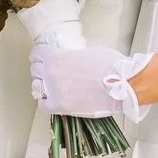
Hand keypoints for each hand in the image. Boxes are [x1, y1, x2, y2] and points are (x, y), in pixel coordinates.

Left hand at [30, 42, 151, 120]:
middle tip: (49, 71)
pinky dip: (46, 101)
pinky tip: (52, 99)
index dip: (39, 55)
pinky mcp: (61, 106)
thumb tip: (72, 59)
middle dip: (41, 69)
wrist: (122, 84)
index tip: (42, 57)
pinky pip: (44, 105)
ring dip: (42, 85)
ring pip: (36, 86)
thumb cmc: (111, 65)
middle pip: (35, 69)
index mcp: (58, 56)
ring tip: (51, 86)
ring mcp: (55, 91)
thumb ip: (74, 55)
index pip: (37, 54)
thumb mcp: (90, 51)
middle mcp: (52, 73)